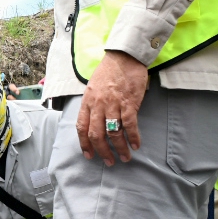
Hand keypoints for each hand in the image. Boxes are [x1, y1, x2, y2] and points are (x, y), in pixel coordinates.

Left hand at [78, 50, 147, 164]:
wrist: (124, 57)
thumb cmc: (109, 71)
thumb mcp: (93, 87)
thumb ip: (93, 104)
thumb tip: (96, 122)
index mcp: (88, 101)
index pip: (81, 127)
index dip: (84, 144)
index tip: (89, 155)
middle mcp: (98, 105)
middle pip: (96, 134)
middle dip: (102, 151)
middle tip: (109, 161)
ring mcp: (113, 104)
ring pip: (113, 132)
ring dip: (119, 148)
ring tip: (125, 157)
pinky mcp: (128, 102)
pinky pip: (130, 124)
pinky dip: (133, 137)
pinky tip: (136, 145)